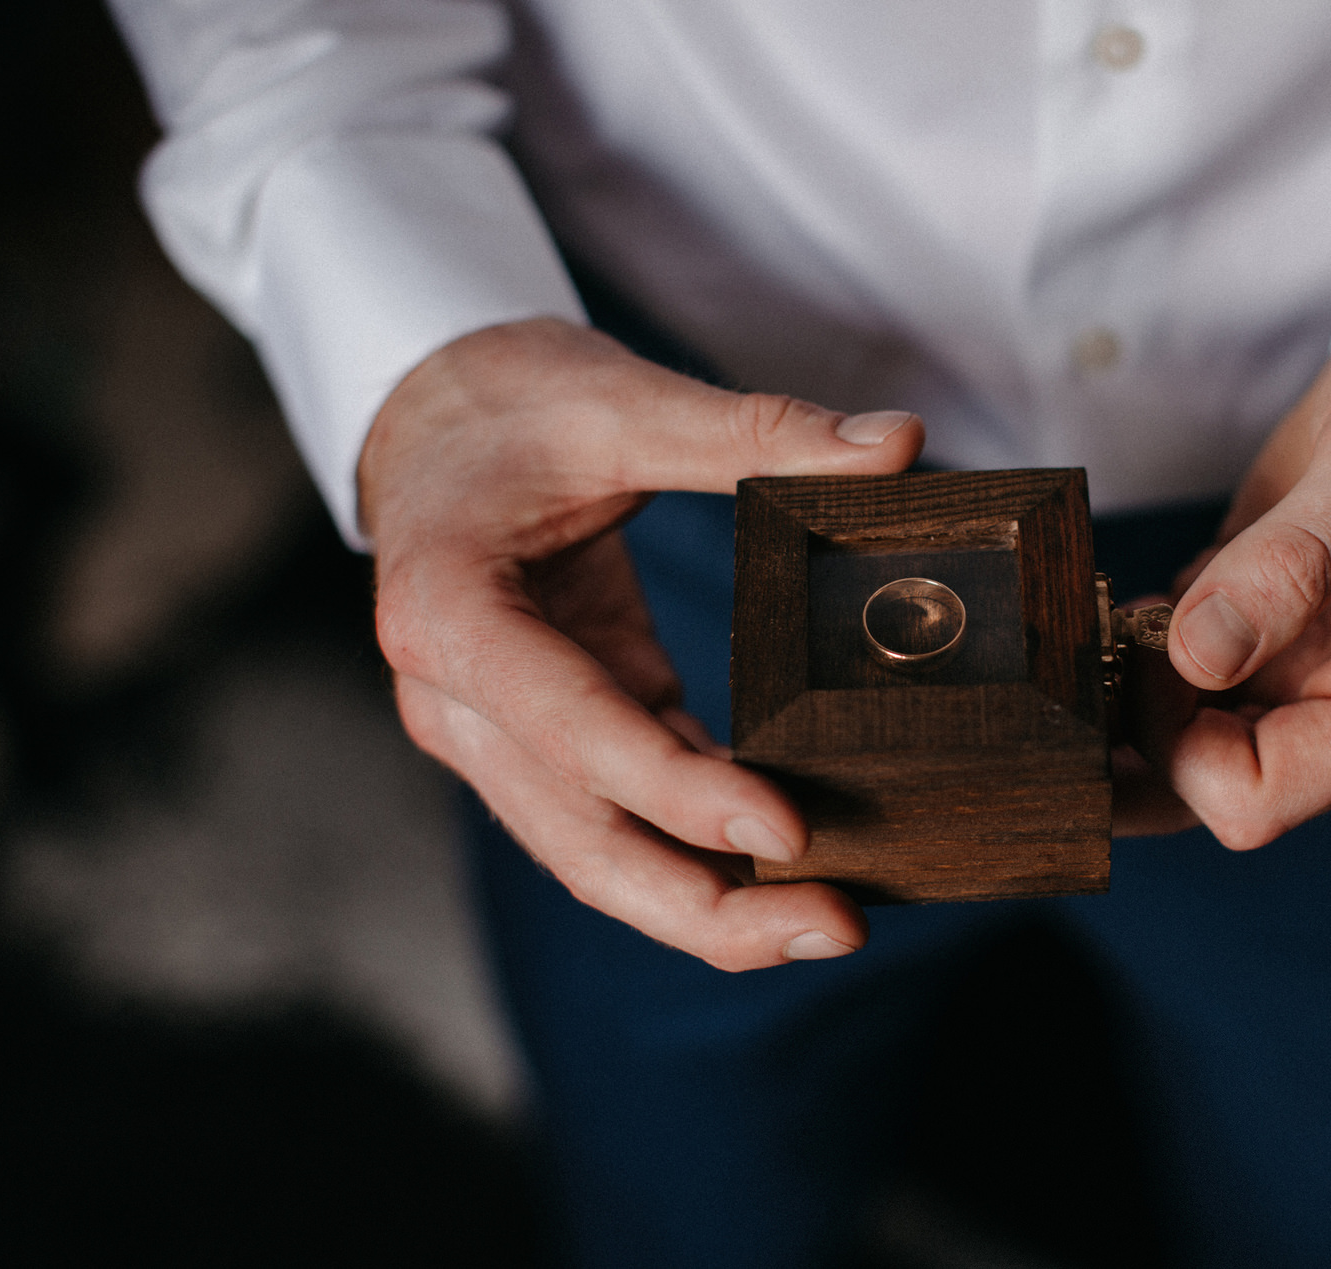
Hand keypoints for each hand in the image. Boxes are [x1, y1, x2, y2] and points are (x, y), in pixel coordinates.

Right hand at [359, 318, 923, 969]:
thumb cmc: (508, 404)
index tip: (787, 830)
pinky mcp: (552, 738)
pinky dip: (704, 842)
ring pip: (600, 854)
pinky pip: (626, 813)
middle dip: (705, 907)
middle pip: (581, 842)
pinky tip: (792, 859)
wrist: (432, 419)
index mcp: (450, 614)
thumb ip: (758, 433)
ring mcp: (499, 734)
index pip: (573, 730)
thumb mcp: (625, 399)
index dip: (680, 793)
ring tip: (829, 920)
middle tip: (834, 928)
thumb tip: (898, 443)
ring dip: (711, 903)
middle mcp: (457, 701)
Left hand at [1114, 292, 1330, 845]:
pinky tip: (1118, 610)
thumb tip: (1201, 654)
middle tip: (1087, 643)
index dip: (1177, 738)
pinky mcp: (1280, 651)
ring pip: (1191, 753)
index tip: (1154, 638)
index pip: (1259, 796)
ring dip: (1129, 701)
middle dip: (1136, 734)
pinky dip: (1140, 666)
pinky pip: (1192, 699)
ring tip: (1097, 618)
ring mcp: (1318, 686)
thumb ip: (1295, 560)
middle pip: (1213, 791)